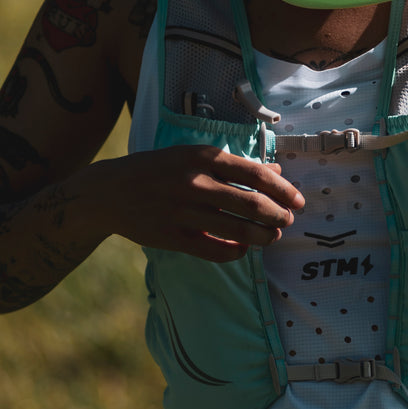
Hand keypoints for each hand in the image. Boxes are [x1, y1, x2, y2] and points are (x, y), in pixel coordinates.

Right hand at [86, 145, 305, 260]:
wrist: (109, 191)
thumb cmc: (160, 170)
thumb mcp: (194, 156)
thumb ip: (234, 165)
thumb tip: (277, 171)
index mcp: (203, 157)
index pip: (256, 175)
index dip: (284, 190)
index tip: (298, 201)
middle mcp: (195, 183)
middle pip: (252, 205)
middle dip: (278, 216)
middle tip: (286, 221)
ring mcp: (183, 211)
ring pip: (238, 230)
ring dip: (263, 237)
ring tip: (272, 238)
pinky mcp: (172, 237)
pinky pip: (214, 250)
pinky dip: (236, 252)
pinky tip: (244, 249)